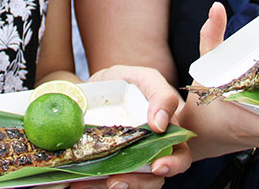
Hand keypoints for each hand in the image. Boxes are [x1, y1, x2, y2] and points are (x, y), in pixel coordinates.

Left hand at [80, 64, 191, 187]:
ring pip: (129, 183)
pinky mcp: (107, 165)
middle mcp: (150, 152)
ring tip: (93, 183)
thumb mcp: (145, 78)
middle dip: (138, 183)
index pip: (179, 156)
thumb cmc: (128, 82)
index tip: (157, 167)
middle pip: (154, 178)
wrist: (95, 88)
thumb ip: (161, 95)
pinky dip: (92, 184)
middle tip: (117, 182)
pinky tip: (79, 183)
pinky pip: (103, 181)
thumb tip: (161, 124)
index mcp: (167, 134)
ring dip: (114, 185)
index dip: (173, 165)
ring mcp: (128, 160)